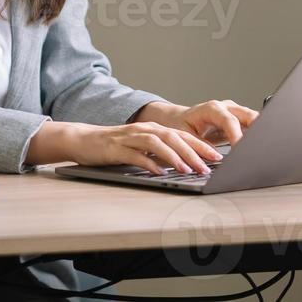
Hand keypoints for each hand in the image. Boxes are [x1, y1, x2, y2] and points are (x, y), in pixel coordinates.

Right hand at [74, 120, 226, 175]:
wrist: (83, 139)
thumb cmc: (115, 146)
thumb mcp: (141, 148)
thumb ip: (160, 153)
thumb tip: (185, 165)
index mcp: (153, 129)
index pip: (182, 135)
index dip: (201, 145)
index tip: (217, 157)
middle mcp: (144, 130)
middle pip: (174, 137)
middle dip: (194, 151)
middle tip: (209, 165)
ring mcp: (130, 138)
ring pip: (158, 143)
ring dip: (175, 157)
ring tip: (189, 169)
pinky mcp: (117, 149)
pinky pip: (136, 155)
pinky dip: (150, 163)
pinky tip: (160, 172)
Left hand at [134, 98, 258, 145]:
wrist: (177, 118)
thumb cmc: (179, 126)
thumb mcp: (185, 137)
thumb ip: (200, 146)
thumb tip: (215, 158)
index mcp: (211, 109)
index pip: (229, 120)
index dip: (237, 135)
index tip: (241, 149)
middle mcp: (225, 107)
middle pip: (248, 115)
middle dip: (258, 129)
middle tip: (262, 147)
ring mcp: (234, 112)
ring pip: (254, 119)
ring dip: (260, 132)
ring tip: (264, 149)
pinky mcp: (238, 121)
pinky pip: (252, 126)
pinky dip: (256, 136)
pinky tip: (259, 148)